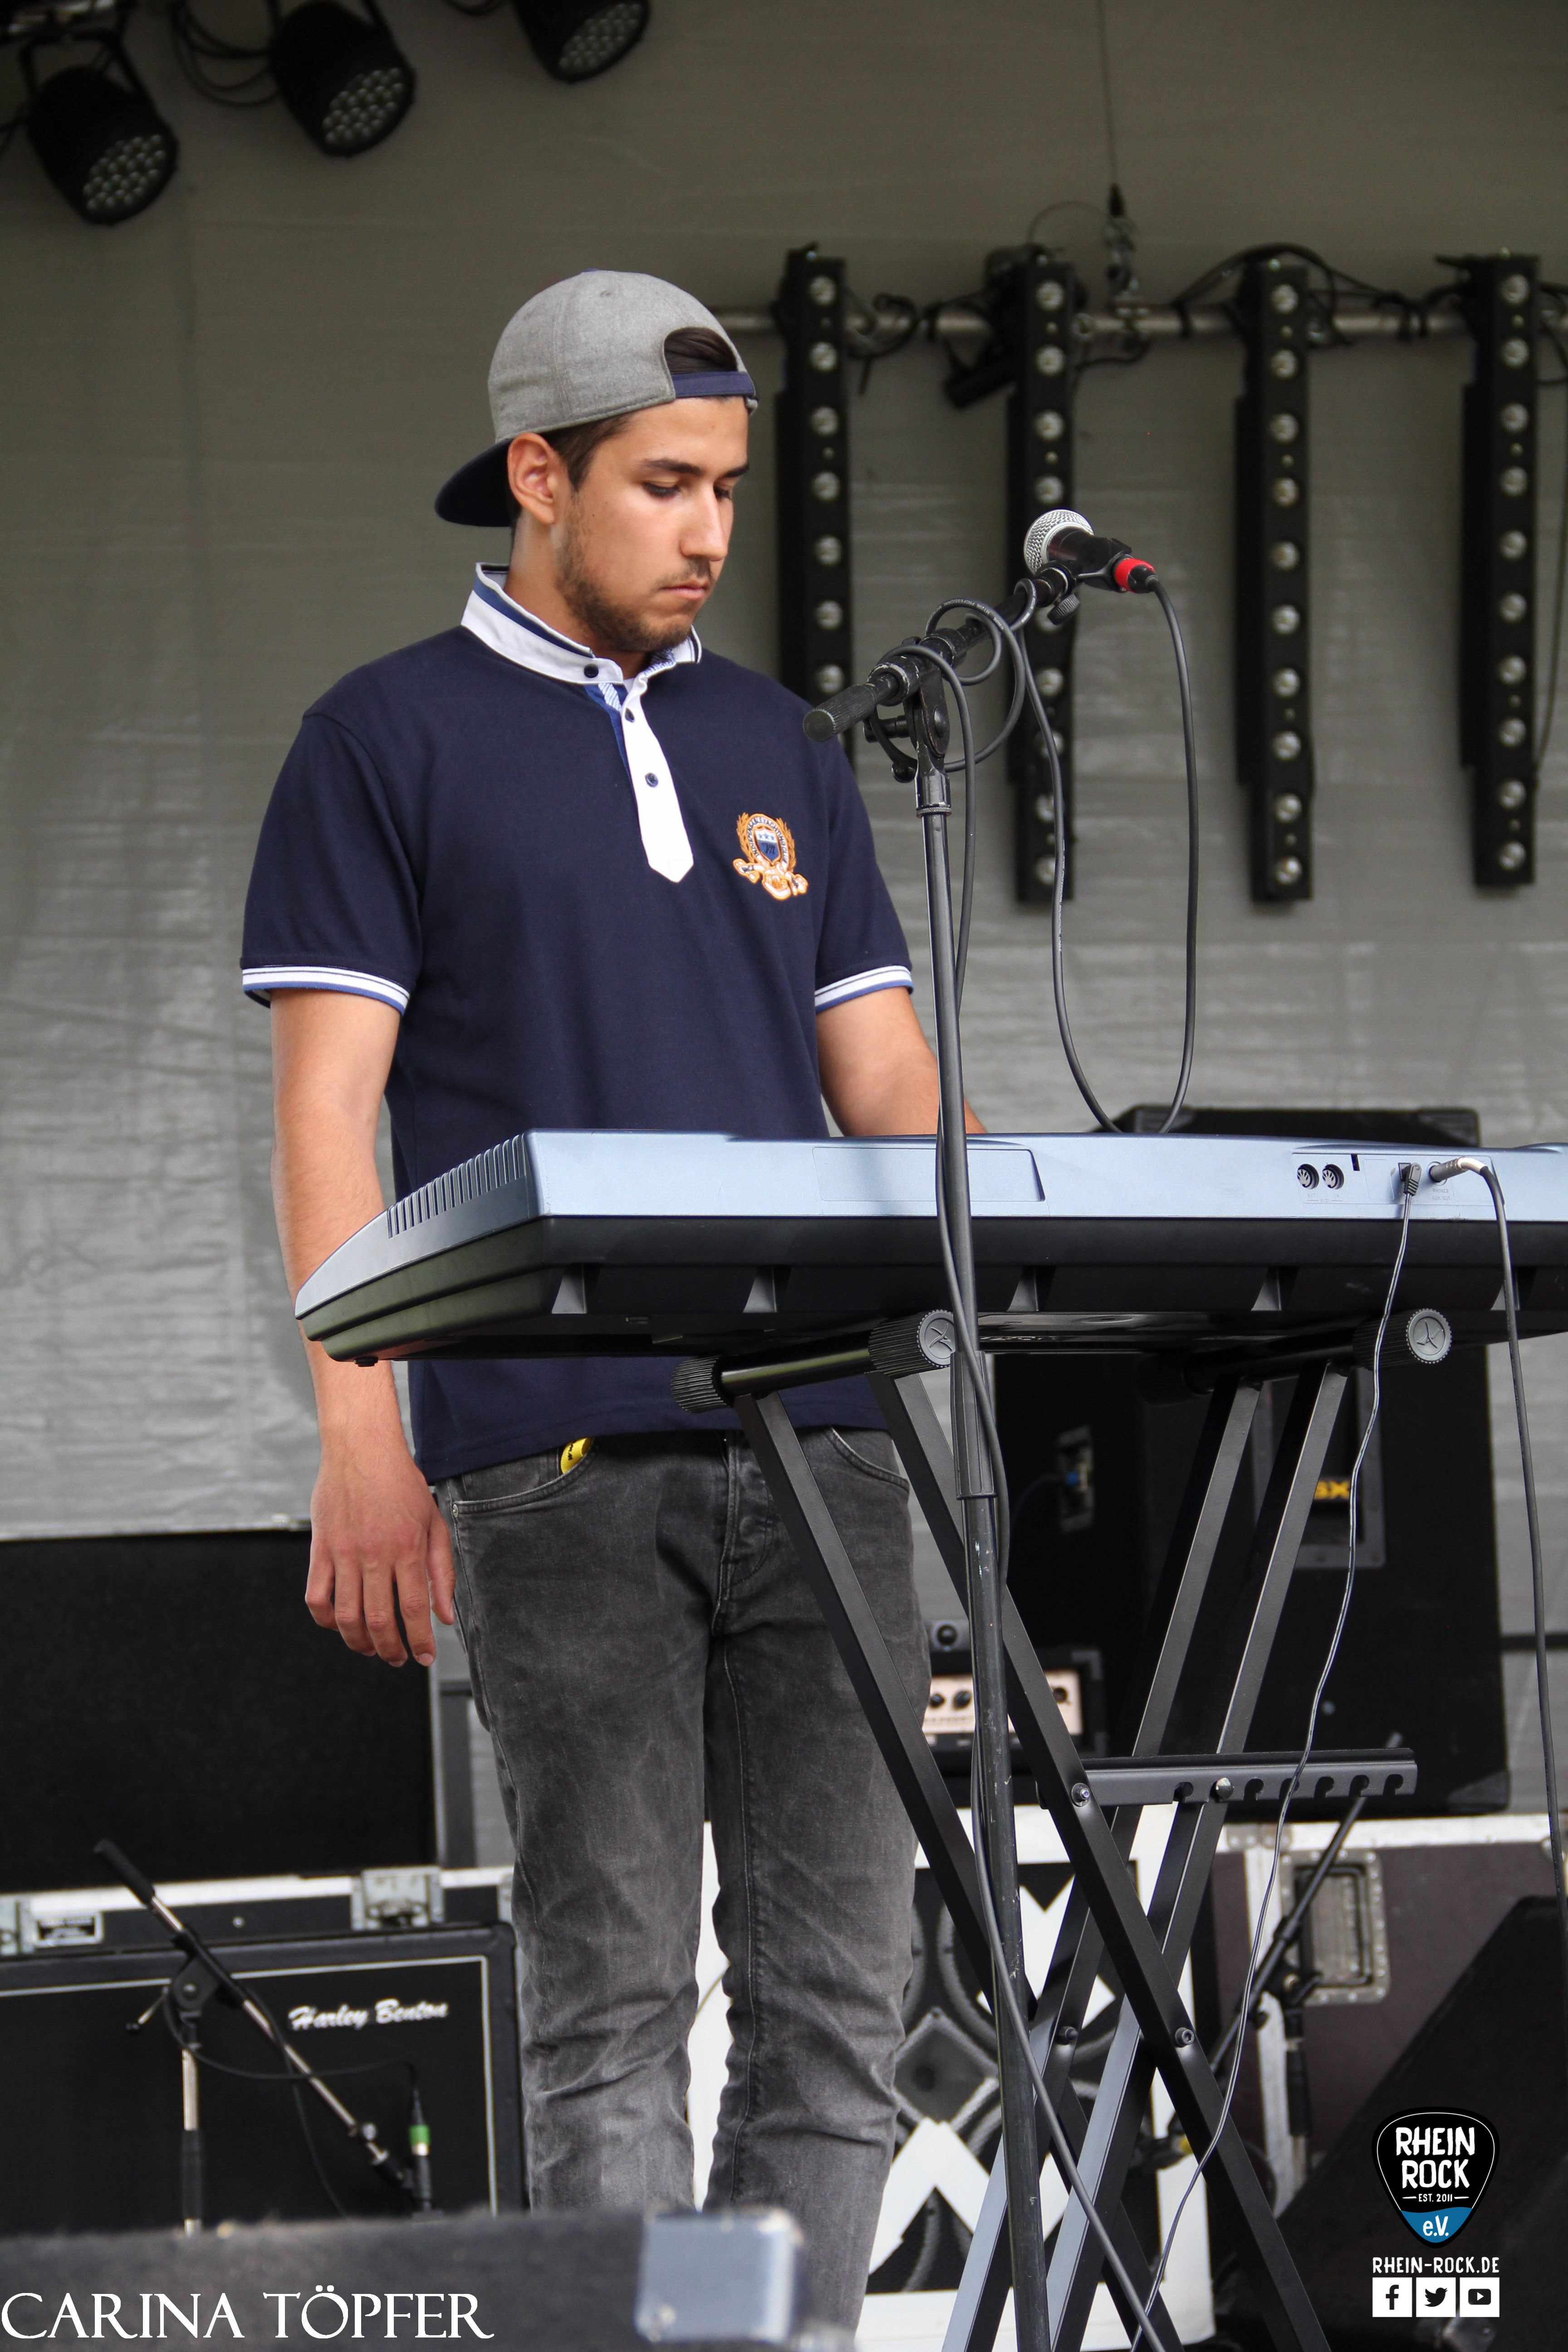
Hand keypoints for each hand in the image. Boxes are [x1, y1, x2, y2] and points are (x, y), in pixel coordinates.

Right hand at [304, 1422, 454, 1667]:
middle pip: (379, 1620)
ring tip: (371, 1649)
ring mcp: (344, 1553)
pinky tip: (339, 1625)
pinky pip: (317, 1597)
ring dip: (359, 1643)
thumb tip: (445, 1616)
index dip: (420, 1641)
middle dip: (390, 1650)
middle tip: (397, 1659)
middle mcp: (375, 1554)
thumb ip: (442, 1571)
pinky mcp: (321, 1549)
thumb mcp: (434, 1522)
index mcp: (407, 1548)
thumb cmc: (402, 1484)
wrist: (362, 1448)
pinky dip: (326, 1620)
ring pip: (346, 1617)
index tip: (425, 1657)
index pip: (414, 1609)